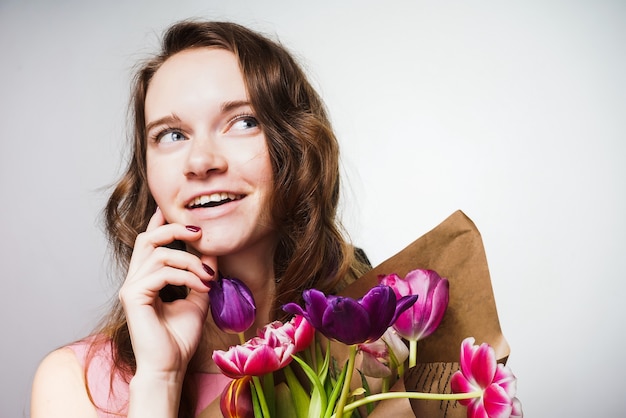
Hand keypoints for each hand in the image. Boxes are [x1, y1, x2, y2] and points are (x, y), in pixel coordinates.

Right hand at [119, 208, 214, 378]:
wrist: (170, 366)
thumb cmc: (180, 336)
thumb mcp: (198, 296)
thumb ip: (201, 272)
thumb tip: (210, 249)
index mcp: (147, 278)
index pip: (149, 243)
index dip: (159, 222)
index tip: (171, 209)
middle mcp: (135, 279)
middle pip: (148, 238)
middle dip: (175, 230)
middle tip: (200, 233)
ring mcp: (131, 287)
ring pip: (160, 254)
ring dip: (191, 262)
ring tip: (209, 278)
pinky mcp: (132, 296)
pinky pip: (162, 273)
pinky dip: (187, 276)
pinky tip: (202, 288)